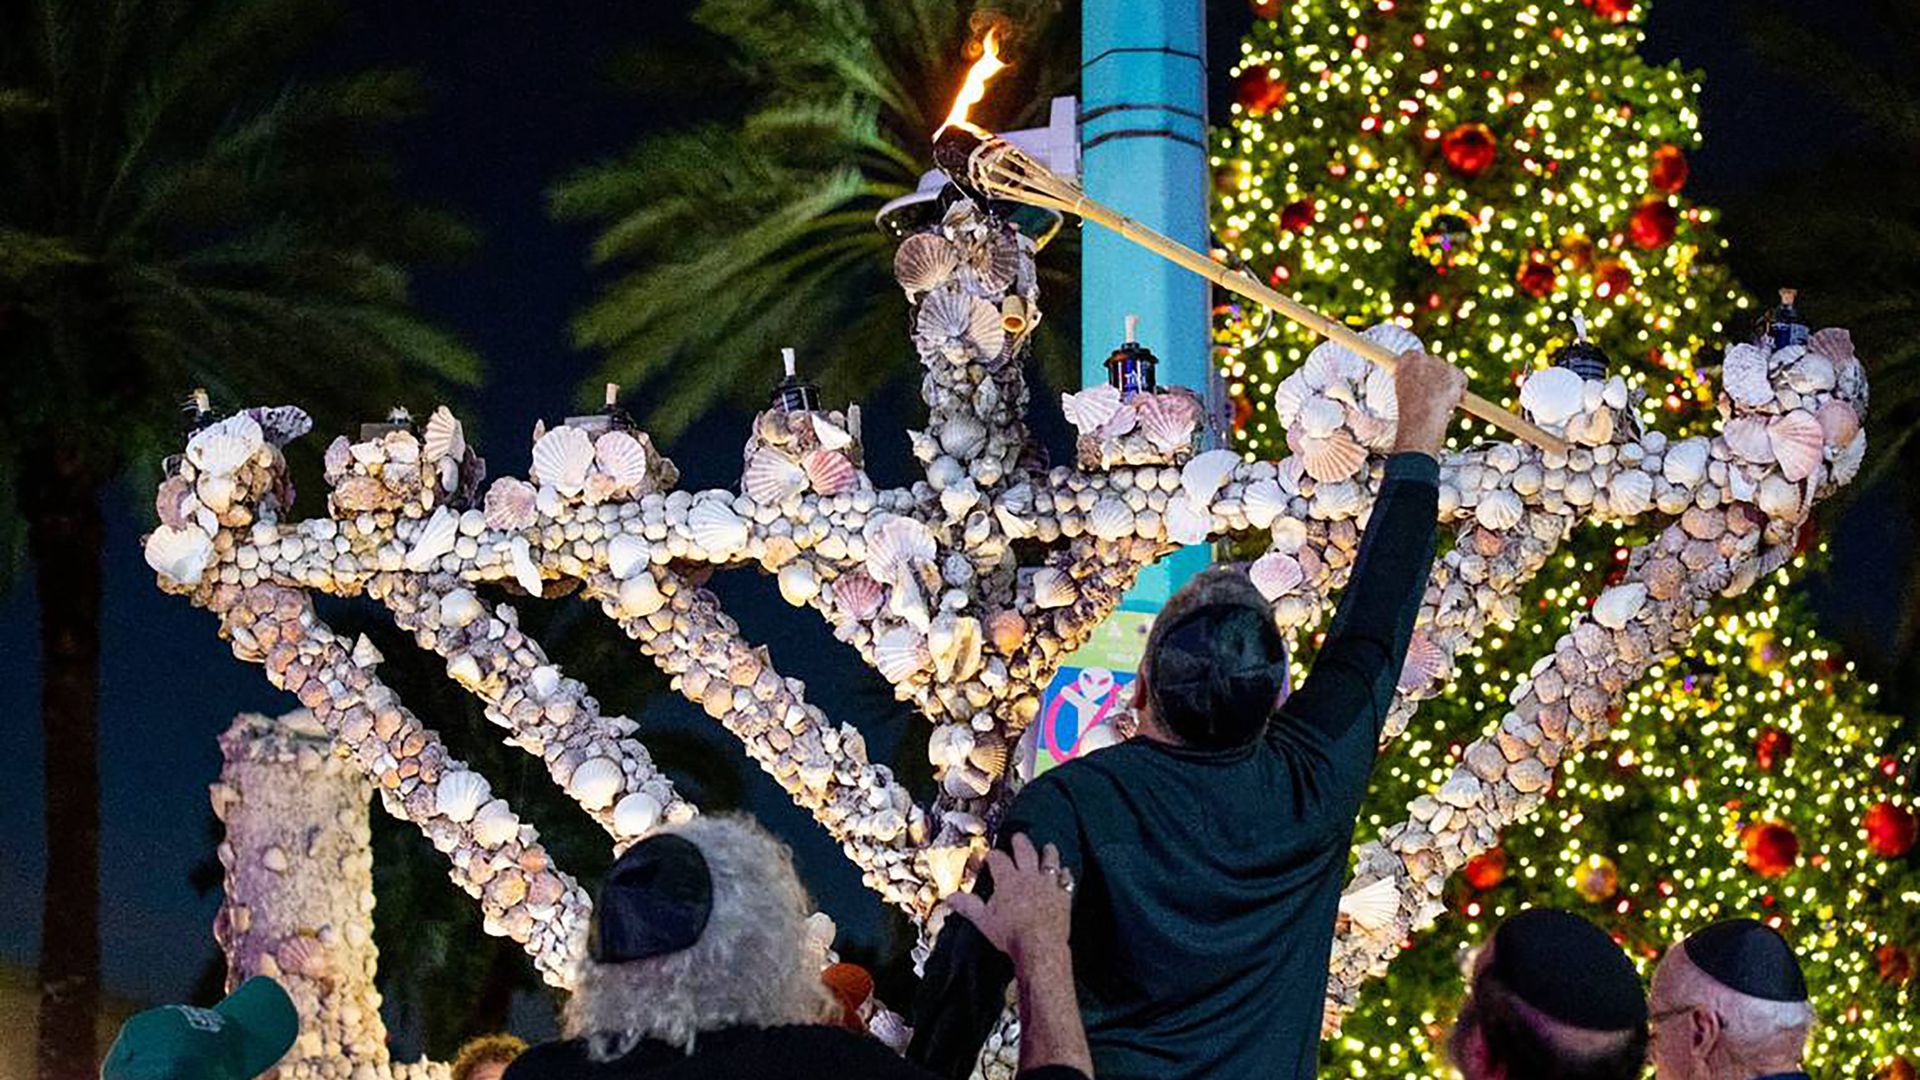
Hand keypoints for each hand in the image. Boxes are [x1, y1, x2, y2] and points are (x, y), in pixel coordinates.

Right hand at [946, 833, 1072, 967]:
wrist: (1040, 945)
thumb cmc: (1009, 933)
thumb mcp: (983, 920)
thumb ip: (968, 906)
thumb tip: (949, 897)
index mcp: (1008, 879)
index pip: (998, 859)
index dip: (992, 855)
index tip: (989, 856)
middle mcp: (1028, 876)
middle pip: (1025, 851)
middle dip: (1020, 842)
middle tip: (1018, 837)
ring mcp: (1048, 884)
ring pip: (1050, 861)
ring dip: (1048, 852)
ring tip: (1048, 846)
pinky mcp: (1063, 895)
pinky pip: (1066, 879)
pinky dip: (1064, 874)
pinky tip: (1065, 872)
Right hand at [1390, 349, 1466, 458]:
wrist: (1423, 414)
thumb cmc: (1408, 408)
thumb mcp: (1400, 391)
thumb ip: (1407, 381)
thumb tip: (1414, 386)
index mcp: (1408, 359)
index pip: (1412, 356)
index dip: (1417, 369)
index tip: (1417, 379)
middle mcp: (1426, 357)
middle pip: (1432, 362)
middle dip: (1434, 375)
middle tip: (1430, 393)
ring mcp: (1443, 365)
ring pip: (1447, 371)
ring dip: (1446, 382)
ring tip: (1439, 401)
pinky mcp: (1457, 373)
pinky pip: (1461, 378)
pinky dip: (1460, 388)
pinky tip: (1453, 402)